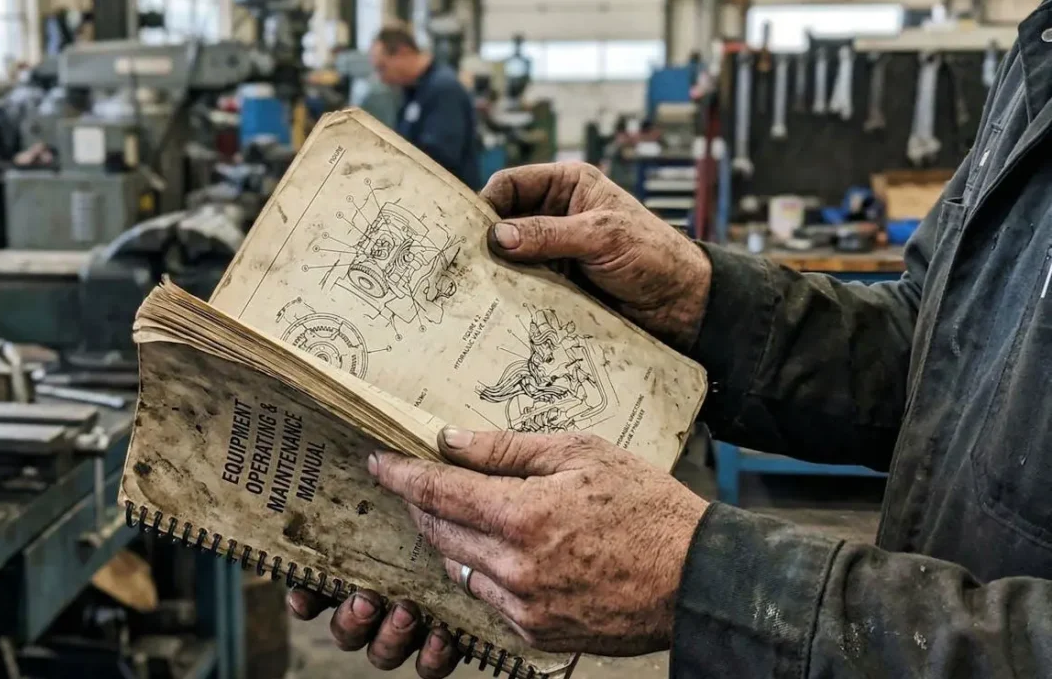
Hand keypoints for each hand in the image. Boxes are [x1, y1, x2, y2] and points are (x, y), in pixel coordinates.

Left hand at [286, 427, 707, 673]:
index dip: (400, 474)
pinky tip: (493, 552)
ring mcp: (523, 608)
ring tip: (455, 513)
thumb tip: (450, 441)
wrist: (699, 578)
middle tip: (413, 481)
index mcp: (522, 516)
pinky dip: (479, 573)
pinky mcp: (536, 634)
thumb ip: (507, 449)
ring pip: (456, 569)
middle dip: (419, 504)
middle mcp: (513, 568)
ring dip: (447, 540)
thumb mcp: (581, 453)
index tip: (377, 461)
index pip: (437, 492)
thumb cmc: (648, 507)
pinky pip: (486, 600)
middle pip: (437, 533)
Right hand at [481, 162, 711, 347]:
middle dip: (486, 241)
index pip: (511, 184)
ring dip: (497, 271)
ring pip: (509, 256)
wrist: (680, 305)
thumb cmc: (654, 255)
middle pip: (503, 221)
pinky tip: (498, 303)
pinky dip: (510, 292)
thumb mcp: (602, 236)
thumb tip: (498, 236)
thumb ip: (550, 234)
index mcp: (568, 186)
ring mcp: (553, 250)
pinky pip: (522, 284)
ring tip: (477, 287)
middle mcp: (556, 214)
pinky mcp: (555, 282)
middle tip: (463, 264)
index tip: (469, 232)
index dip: (487, 203)